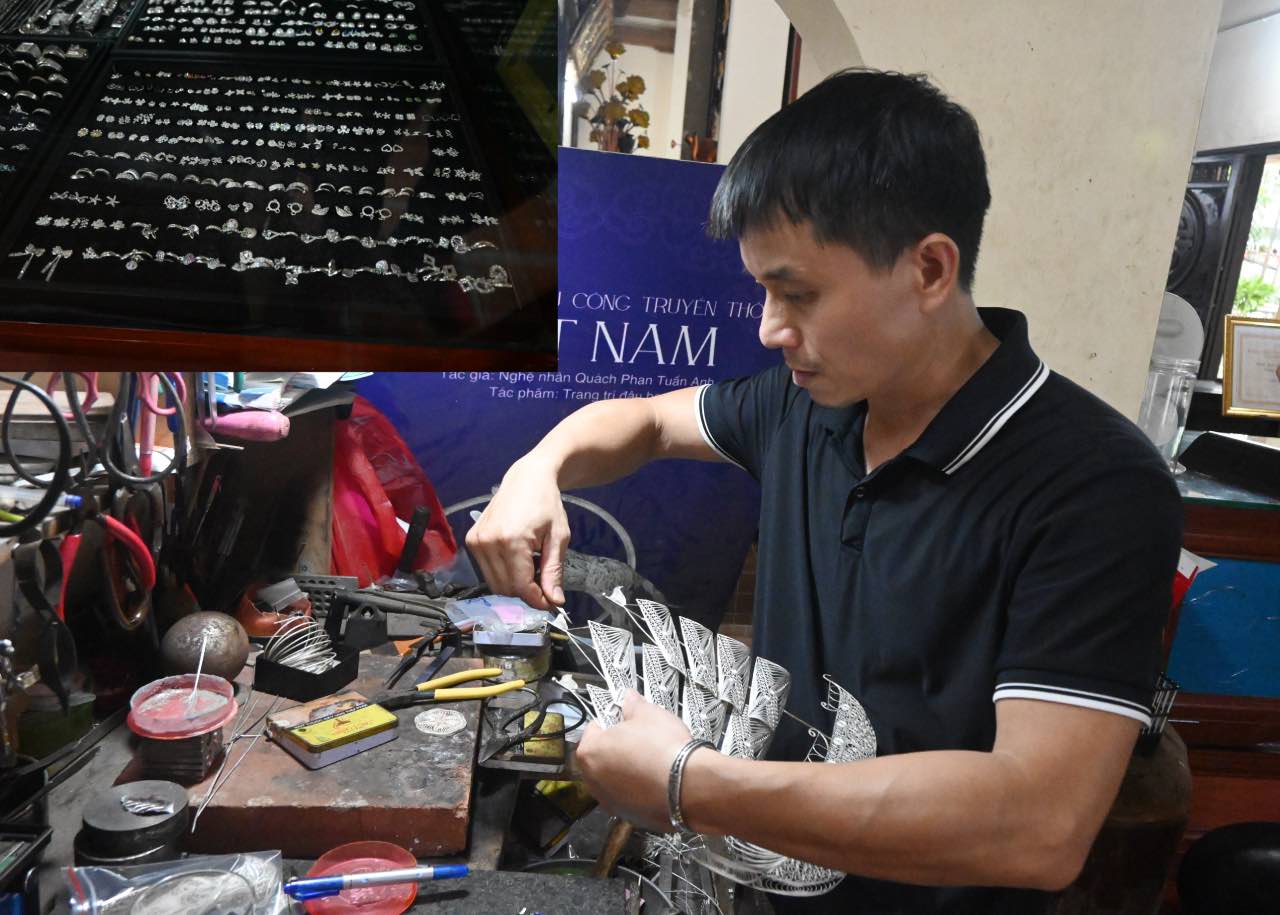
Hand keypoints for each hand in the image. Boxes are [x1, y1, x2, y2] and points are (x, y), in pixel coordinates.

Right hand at [464, 457, 568, 609]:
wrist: (527, 479)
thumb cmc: (546, 504)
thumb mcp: (558, 538)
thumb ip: (553, 571)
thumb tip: (555, 601)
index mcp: (511, 541)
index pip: (521, 587)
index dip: (537, 600)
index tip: (551, 602)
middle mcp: (488, 542)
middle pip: (506, 589)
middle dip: (526, 593)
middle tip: (544, 582)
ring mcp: (476, 541)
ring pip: (495, 583)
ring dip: (514, 585)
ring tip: (531, 567)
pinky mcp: (472, 540)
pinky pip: (487, 571)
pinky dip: (503, 573)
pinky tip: (517, 560)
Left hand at [575, 690, 693, 831]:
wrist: (689, 786)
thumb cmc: (663, 747)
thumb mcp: (648, 714)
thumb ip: (633, 705)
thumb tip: (629, 698)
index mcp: (590, 753)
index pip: (593, 730)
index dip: (611, 721)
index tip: (625, 720)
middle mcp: (594, 781)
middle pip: (601, 758)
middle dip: (617, 748)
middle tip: (639, 739)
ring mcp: (611, 802)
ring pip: (615, 780)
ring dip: (628, 771)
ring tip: (651, 760)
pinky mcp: (630, 817)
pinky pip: (631, 798)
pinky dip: (640, 789)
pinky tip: (658, 780)